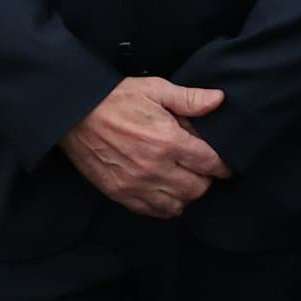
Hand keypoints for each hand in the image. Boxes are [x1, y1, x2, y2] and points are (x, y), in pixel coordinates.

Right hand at [60, 76, 232, 218]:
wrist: (74, 114)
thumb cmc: (117, 99)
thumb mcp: (156, 89)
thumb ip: (190, 99)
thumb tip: (219, 100)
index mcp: (167, 141)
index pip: (210, 163)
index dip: (224, 165)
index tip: (226, 164)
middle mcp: (154, 168)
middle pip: (198, 188)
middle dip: (206, 178)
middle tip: (202, 167)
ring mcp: (136, 184)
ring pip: (178, 203)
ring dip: (186, 193)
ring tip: (184, 178)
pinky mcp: (120, 193)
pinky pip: (153, 211)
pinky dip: (166, 205)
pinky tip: (166, 190)